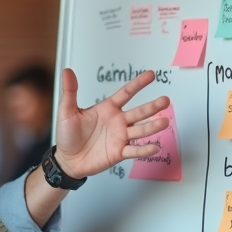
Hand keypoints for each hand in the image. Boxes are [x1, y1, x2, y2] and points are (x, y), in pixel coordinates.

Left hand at [53, 68, 170, 178]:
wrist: (66, 160)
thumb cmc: (67, 135)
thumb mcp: (67, 111)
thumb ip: (70, 91)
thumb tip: (67, 71)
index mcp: (107, 109)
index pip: (126, 93)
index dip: (138, 84)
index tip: (151, 75)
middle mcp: (117, 121)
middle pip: (139, 112)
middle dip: (152, 106)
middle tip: (165, 100)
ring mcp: (120, 137)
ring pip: (140, 130)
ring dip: (152, 127)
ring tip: (164, 122)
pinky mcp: (119, 152)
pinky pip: (134, 150)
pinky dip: (144, 149)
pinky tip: (154, 147)